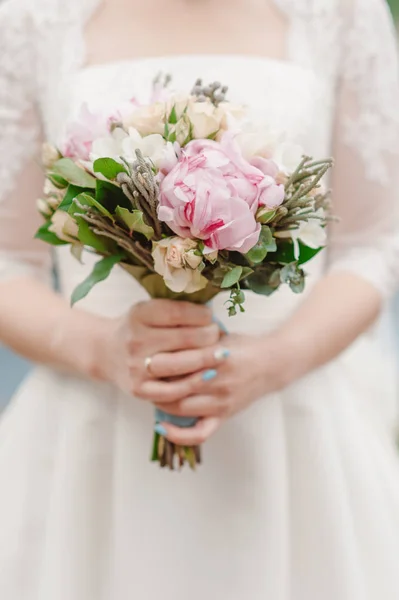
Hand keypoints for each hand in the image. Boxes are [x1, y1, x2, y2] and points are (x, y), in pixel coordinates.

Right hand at [98, 299, 222, 395]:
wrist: (106, 352)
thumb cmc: (138, 328)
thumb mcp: (149, 310)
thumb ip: (175, 309)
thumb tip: (211, 312)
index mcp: (139, 315)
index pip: (177, 313)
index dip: (200, 315)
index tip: (210, 315)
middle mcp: (135, 340)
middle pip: (183, 339)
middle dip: (208, 336)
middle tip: (218, 335)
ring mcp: (136, 367)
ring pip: (180, 365)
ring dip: (205, 360)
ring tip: (221, 355)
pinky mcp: (139, 390)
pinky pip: (172, 391)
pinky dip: (193, 383)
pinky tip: (207, 376)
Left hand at [149, 332, 293, 445]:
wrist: (273, 363)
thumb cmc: (243, 346)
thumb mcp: (220, 335)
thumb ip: (196, 338)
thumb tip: (166, 333)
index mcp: (215, 356)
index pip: (178, 362)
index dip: (158, 363)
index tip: (145, 358)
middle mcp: (217, 380)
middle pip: (175, 386)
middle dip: (155, 384)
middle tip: (142, 378)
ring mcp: (221, 401)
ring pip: (181, 408)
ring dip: (161, 403)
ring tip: (150, 394)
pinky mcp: (224, 415)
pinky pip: (199, 433)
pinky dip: (178, 434)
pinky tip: (162, 427)